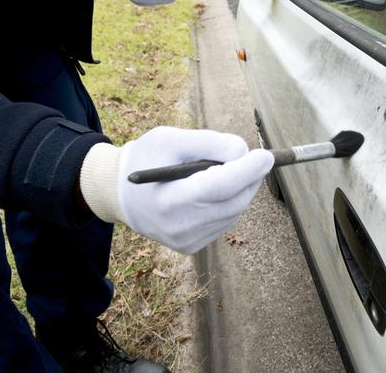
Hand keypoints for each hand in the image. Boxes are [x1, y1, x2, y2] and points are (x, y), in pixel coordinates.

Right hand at [79, 127, 273, 253]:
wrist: (119, 194)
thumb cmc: (146, 158)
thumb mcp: (171, 138)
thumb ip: (209, 142)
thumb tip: (243, 152)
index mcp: (170, 199)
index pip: (221, 186)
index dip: (248, 170)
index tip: (266, 156)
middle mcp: (179, 226)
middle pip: (233, 201)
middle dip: (250, 178)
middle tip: (256, 159)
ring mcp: (186, 240)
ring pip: (233, 212)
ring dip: (242, 190)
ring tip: (234, 170)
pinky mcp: (191, 246)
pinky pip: (224, 222)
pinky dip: (230, 203)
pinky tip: (219, 190)